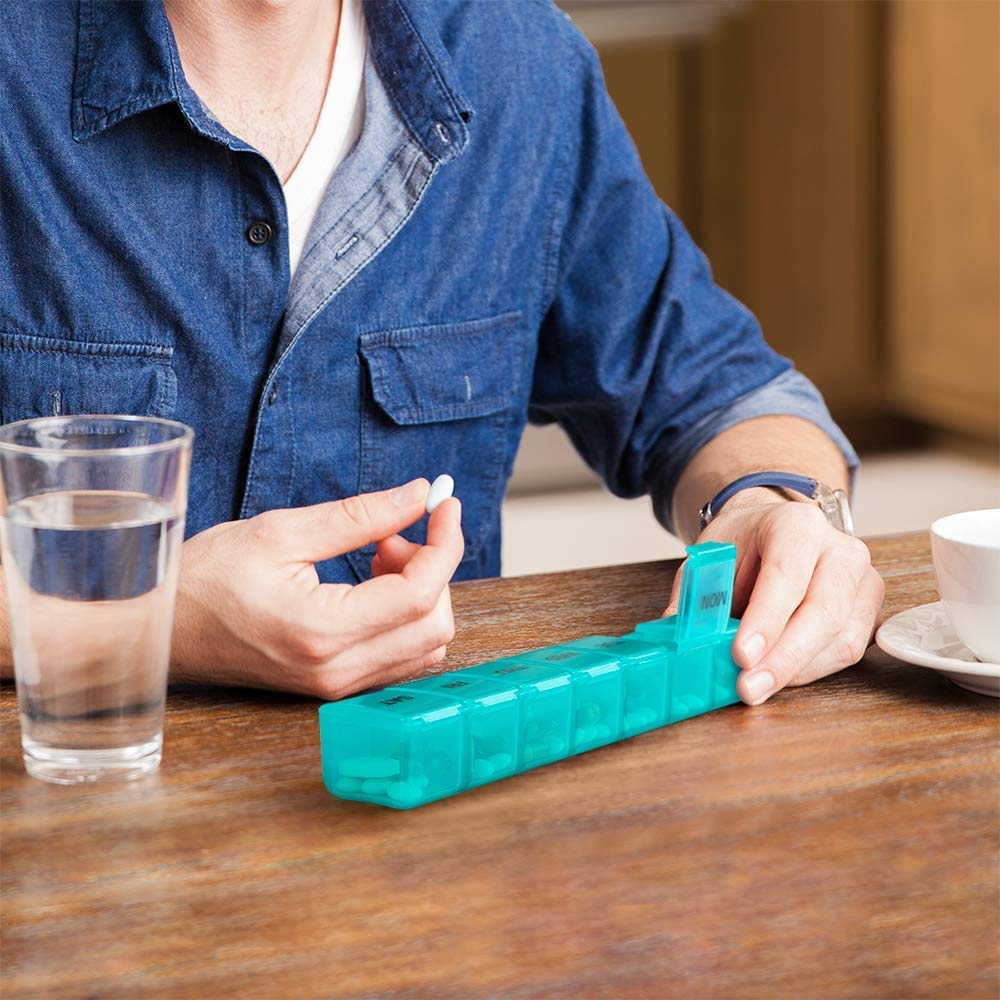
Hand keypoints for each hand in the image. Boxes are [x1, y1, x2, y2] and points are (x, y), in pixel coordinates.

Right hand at [170, 479, 463, 698]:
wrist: (161, 631)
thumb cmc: (205, 578)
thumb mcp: (281, 531)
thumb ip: (360, 515)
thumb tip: (419, 496)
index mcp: (323, 630)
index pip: (421, 592)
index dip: (445, 542)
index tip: (444, 504)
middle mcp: (337, 670)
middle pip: (435, 622)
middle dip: (430, 568)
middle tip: (388, 535)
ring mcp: (337, 686)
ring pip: (426, 644)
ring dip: (419, 593)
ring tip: (375, 559)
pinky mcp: (334, 686)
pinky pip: (402, 656)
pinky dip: (404, 616)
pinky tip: (370, 586)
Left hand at [665, 488, 883, 704]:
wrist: (772, 530)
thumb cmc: (742, 545)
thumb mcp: (710, 559)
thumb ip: (697, 600)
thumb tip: (681, 645)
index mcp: (797, 525)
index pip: (786, 574)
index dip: (765, 619)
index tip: (742, 655)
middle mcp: (840, 549)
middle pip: (823, 611)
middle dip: (783, 658)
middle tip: (748, 687)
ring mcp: (862, 580)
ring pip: (841, 638)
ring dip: (796, 671)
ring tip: (756, 685)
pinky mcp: (868, 610)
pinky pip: (847, 651)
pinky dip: (810, 670)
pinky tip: (779, 674)